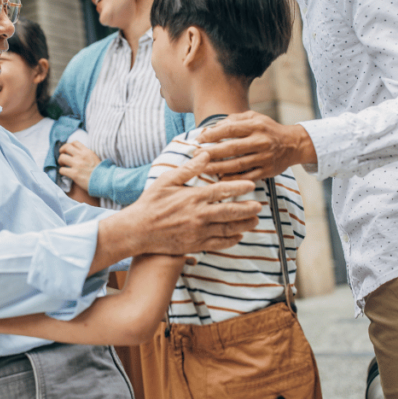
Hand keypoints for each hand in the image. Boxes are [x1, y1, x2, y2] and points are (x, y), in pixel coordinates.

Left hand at [58, 141, 100, 190]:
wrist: (104, 181)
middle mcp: (81, 156)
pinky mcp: (74, 174)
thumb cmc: (101, 172)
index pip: (74, 142)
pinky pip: (62, 170)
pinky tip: (65, 173)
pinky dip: (62, 171)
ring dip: (60, 161)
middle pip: (66, 147)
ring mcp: (77, 164)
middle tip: (62, 156)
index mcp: (87, 151)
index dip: (69, 145)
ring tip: (63, 165)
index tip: (68, 151)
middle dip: (62, 151)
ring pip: (62, 157)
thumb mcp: (95, 158)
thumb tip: (80, 154)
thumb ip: (87, 155)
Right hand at [97, 152, 261, 264]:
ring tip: (254, 221)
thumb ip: (188, 168)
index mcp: (193, 197)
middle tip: (259, 206)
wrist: (137, 230)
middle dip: (247, 209)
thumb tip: (205, 154)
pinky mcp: (195, 245)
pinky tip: (238, 236)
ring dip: (243, 225)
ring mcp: (198, 232)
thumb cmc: (150, 203)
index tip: (252, 184)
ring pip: (227, 229)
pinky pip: (218, 243)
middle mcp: (199, 215)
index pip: (222, 191)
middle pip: (230, 212)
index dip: (239, 187)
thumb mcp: (166, 180)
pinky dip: (230, 240)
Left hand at [193, 111, 316, 179]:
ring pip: (237, 165)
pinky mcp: (267, 171)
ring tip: (203, 169)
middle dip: (211, 153)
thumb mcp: (255, 117)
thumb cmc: (268, 129)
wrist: (294, 144)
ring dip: (218, 168)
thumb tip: (214, 127)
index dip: (212, 134)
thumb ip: (235, 120)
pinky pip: (247, 177)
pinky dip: (232, 180)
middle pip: (231, 148)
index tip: (199, 139)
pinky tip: (219, 180)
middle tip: (195, 156)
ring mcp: (265, 157)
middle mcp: (261, 141)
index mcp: (256, 125)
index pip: (230, 129)